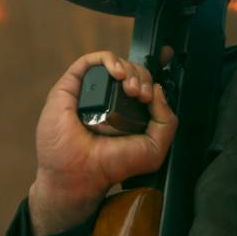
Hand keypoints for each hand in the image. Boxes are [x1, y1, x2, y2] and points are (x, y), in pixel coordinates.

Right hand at [27, 49, 177, 235]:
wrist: (81, 175)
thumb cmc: (110, 165)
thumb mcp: (153, 148)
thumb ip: (166, 121)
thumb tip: (159, 91)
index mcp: (125, 111)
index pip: (142, 84)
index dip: (150, 84)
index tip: (150, 98)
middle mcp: (107, 99)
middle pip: (131, 71)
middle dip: (142, 78)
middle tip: (141, 95)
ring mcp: (89, 92)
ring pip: (114, 64)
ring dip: (129, 70)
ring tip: (131, 88)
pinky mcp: (71, 87)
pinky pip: (91, 61)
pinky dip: (109, 60)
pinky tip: (118, 74)